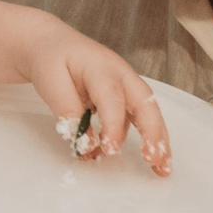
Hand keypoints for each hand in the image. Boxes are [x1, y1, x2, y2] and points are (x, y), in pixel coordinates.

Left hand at [20, 18, 173, 175]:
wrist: (50, 44)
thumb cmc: (50, 59)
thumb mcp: (50, 81)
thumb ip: (67, 111)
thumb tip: (85, 142)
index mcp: (101, 67)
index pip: (112, 99)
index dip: (113, 127)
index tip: (111, 150)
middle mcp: (121, 75)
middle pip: (145, 104)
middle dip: (153, 133)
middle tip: (154, 160)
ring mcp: (126, 86)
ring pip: (149, 113)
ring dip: (159, 140)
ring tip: (162, 168)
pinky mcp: (126, 98)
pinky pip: (141, 118)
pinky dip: (149, 139)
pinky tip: (152, 160)